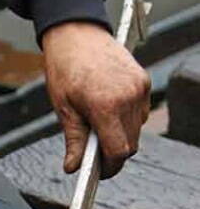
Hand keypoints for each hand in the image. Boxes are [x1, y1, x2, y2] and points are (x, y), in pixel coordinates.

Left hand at [43, 22, 150, 178]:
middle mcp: (128, 98)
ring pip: (136, 131)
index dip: (109, 168)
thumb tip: (73, 168)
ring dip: (120, 137)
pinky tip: (108, 113)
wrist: (77, 35)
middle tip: (93, 155)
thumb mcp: (64, 109)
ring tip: (97, 129)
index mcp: (106, 106)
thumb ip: (74, 141)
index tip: (97, 174)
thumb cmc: (65, 70)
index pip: (118, 152)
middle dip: (113, 155)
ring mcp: (139, 89)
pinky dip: (127, 121)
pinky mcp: (144, 82)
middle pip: (130, 145)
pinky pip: (140, 114)